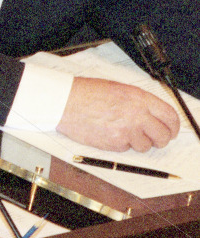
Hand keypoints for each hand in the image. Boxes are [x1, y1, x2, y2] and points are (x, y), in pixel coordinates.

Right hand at [57, 76, 179, 151]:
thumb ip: (137, 102)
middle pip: (163, 135)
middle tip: (152, 138)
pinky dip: (120, 144)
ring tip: (122, 131)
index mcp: (139, 98)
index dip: (173, 126)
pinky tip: (108, 132)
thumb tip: (152, 116)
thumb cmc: (86, 93)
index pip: (169, 116)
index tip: (170, 130)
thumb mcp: (117, 89)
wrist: (65, 102)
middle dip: (160, 139)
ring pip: (145, 146)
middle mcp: (136, 115)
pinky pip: (126, 149)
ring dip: (137, 142)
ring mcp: (126, 131)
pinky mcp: (115, 143)